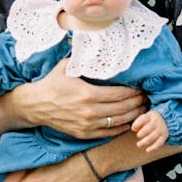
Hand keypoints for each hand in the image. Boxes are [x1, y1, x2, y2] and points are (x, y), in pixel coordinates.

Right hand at [14, 58, 144, 138]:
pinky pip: (108, 133)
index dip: (133, 92)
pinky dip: (120, 129)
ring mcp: (87, 125)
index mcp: (88, 94)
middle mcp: (89, 112)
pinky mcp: (83, 134)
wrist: (36, 105)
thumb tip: (101, 47)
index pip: (119, 95)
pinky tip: (128, 122)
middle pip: (122, 109)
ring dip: (133, 116)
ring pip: (117, 122)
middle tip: (145, 98)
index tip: (141, 88)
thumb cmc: (53, 83)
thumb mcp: (68, 66)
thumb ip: (86, 60)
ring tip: (141, 110)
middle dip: (137, 103)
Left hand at [131, 108, 168, 151]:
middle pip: (148, 129)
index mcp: (151, 116)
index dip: (137, 124)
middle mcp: (157, 122)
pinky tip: (147, 150)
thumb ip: (138, 122)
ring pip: (152, 137)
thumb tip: (134, 129)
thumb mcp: (145, 117)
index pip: (143, 119)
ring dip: (144, 142)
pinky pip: (159, 143)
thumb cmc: (150, 120)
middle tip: (138, 136)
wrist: (166, 120)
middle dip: (141, 134)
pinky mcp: (164, 136)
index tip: (133, 129)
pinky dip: (153, 148)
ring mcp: (161, 130)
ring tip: (139, 145)